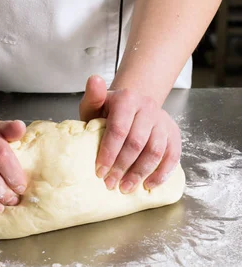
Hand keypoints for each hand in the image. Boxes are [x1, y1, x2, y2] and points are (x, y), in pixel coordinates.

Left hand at [79, 75, 180, 192]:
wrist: (132, 106)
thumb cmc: (108, 111)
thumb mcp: (95, 104)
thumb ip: (92, 97)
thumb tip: (94, 79)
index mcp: (127, 99)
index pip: (119, 129)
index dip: (109, 153)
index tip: (99, 172)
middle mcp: (148, 108)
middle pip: (137, 143)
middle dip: (122, 167)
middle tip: (110, 183)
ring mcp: (163, 121)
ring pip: (155, 151)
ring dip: (140, 173)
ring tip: (126, 187)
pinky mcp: (173, 133)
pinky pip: (172, 156)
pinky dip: (161, 173)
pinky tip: (148, 185)